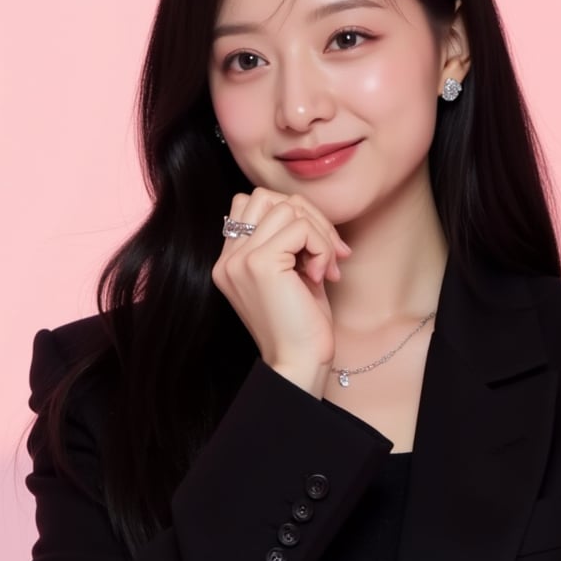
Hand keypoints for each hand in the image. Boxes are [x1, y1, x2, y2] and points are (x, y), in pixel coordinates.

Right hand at [213, 188, 350, 396]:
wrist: (299, 363)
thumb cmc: (302, 327)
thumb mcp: (294, 275)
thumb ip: (290, 241)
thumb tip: (308, 211)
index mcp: (230, 261)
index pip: (253, 204)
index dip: (292, 216)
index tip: (317, 250)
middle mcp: (228, 259)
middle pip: (267, 196)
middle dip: (309, 217)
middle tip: (332, 254)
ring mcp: (239, 260)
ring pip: (287, 207)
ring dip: (319, 233)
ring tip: (327, 268)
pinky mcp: (259, 264)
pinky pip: (300, 227)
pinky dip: (321, 247)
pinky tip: (322, 277)